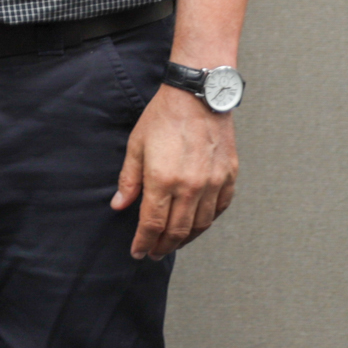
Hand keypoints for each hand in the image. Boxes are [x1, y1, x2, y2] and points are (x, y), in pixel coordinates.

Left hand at [110, 84, 236, 259]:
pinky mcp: (228, 176)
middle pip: (177, 231)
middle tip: (154, 253)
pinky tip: (197, 224)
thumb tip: (119, 205)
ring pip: (200, 225)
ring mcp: (212, 183)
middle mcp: (190, 187)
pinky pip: (219, 209)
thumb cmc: (164, 116)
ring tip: (173, 243)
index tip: (138, 252)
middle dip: (162, 246)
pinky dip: (207, 221)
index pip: (152, 225)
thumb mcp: (137, 145)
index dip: (143, 243)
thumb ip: (129, 179)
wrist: (198, 95)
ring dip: (185, 239)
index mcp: (163, 180)